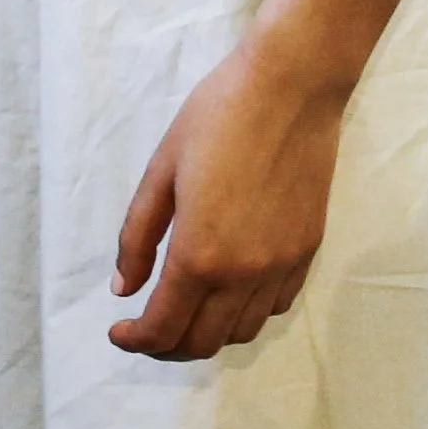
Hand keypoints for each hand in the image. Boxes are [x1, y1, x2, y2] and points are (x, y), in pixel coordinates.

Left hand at [108, 28, 348, 362]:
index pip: (163, 329)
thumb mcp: (162, 168)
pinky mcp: (308, 250)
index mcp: (199, 255)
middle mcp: (243, 274)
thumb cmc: (217, 114)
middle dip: (167, 344)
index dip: (135, 340)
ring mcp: (281, 266)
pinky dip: (247, 312)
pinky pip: (275, 306)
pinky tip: (231, 286)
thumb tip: (124, 290)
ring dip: (208, 332)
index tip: (119, 329)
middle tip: (148, 323)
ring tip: (189, 306)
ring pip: (241, 333)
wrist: (292, 84)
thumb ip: (137, 235)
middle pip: (202, 343)